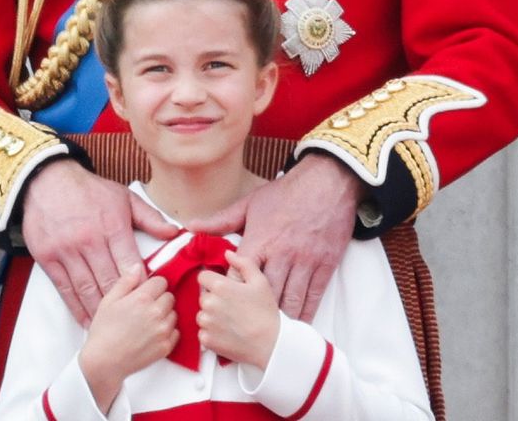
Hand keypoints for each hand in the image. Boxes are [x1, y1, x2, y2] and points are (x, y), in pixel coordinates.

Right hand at [23, 161, 181, 324]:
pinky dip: (76, 307)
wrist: (46, 181)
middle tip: (134, 322)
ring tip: (111, 328)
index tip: (149, 300)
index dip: (141, 285)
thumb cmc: (89, 190)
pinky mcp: (48, 258)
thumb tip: (174, 234)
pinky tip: (86, 320)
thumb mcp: (123, 197)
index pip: (130, 263)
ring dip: (100, 311)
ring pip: (87, 289)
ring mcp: (66, 251)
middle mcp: (89, 241)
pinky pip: (65, 288)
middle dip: (124, 305)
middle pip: (110, 281)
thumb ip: (149, 217)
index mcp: (111, 226)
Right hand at [78, 267, 176, 410]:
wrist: (105, 361)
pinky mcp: (166, 346)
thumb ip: (126, 281)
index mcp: (141, 298)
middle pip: (170, 297)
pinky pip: (176, 332)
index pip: (161, 281)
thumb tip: (137, 268)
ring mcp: (163, 331)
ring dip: (164, 315)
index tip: (147, 291)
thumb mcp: (109, 300)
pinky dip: (167, 332)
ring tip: (147, 322)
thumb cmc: (104, 332)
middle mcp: (156, 313)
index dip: (153, 286)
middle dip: (159, 299)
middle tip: (145, 308)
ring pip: (174, 314)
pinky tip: (152, 334)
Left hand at [185, 154, 358, 320]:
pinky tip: (298, 323)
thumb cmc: (285, 193)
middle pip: (263, 293)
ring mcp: (305, 261)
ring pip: (290, 298)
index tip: (222, 305)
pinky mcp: (325, 265)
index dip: (229, 292)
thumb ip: (220, 220)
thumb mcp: (249, 204)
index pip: (238, 274)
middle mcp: (282, 254)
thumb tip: (191, 227)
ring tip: (269, 334)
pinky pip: (314, 294)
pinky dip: (305, 311)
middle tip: (243, 327)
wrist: (327, 183)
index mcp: (260, 240)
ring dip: (280, 318)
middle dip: (253, 312)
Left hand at [197, 250, 281, 367]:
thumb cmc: (266, 313)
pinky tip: (228, 334)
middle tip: (233, 309)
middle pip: (203, 297)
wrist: (272, 345)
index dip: (213, 282)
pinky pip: (203, 333)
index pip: (202, 277)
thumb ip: (243, 263)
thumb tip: (227, 254)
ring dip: (211, 318)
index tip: (224, 290)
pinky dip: (212, 334)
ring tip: (232, 322)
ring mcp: (206, 322)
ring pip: (202, 315)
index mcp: (220, 286)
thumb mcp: (260, 282)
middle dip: (214, 300)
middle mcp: (209, 303)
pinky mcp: (206, 340)